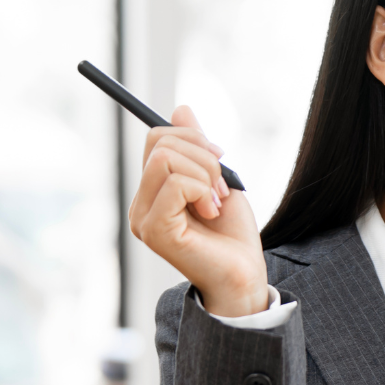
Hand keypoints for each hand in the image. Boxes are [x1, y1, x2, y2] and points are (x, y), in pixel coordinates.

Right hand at [127, 106, 268, 316]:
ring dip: (205, 175)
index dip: (192, 139)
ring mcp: (143, 218)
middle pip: (159, 142)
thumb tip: (181, 109)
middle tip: (221, 185)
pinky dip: (202, 190)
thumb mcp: (218, 180)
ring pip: (166, 160)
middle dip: (202, 155)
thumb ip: (198, 149)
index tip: (220, 158)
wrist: (244, 275)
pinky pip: (176, 184)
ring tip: (216, 202)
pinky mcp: (154, 230)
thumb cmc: (233, 235)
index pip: (156, 139)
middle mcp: (140, 205)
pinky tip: (211, 212)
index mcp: (152, 193)